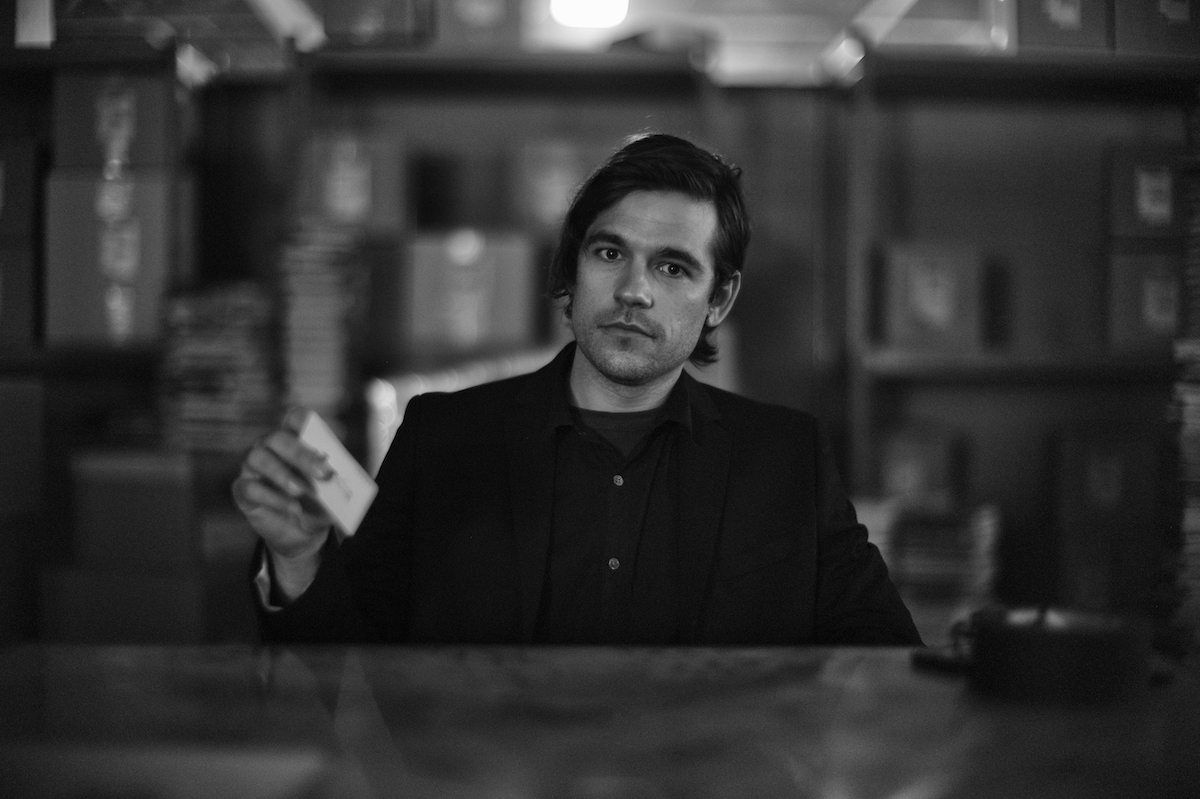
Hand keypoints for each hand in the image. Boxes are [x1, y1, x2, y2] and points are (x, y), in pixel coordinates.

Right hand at [232, 408, 334, 598]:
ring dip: (282, 473)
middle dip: (301, 454)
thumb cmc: (318, 501)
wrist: (303, 532)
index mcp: (294, 439)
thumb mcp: (330, 490)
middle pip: (278, 438)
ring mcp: (252, 466)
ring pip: (258, 457)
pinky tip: (293, 508)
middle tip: (323, 473)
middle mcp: (269, 446)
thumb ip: (332, 476)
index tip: (319, 433)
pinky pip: (250, 488)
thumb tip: (336, 472)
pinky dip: (274, 498)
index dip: (305, 421)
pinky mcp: (242, 490)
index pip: (295, 418)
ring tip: (301, 491)